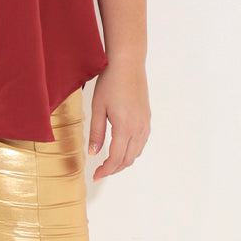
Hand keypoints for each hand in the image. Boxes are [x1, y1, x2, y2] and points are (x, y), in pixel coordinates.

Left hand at [86, 58, 150, 180]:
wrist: (128, 65)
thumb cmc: (110, 83)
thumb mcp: (97, 108)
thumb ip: (96, 133)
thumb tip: (93, 153)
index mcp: (125, 127)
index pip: (115, 158)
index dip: (105, 170)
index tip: (94, 176)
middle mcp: (139, 129)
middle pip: (127, 159)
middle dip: (113, 169)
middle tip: (99, 172)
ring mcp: (145, 124)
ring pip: (136, 153)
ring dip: (123, 162)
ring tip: (108, 163)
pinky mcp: (147, 119)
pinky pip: (141, 143)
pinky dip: (131, 152)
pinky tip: (121, 150)